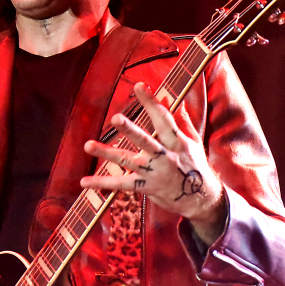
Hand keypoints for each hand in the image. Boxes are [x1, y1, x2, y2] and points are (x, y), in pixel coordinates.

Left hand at [81, 82, 226, 243]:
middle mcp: (164, 157)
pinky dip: (102, 183)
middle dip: (130, 129)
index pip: (163, 119)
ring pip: (127, 161)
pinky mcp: (145, 187)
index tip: (140, 86)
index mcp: (177, 142)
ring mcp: (153, 173)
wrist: (201, 199)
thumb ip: (180, 119)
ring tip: (88, 145)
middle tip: (115, 118)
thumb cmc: (195, 165)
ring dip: (107, 153)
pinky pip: (121, 184)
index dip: (152, 102)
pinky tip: (84, 181)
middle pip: (145, 141)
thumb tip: (172, 96)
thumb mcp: (193, 141)